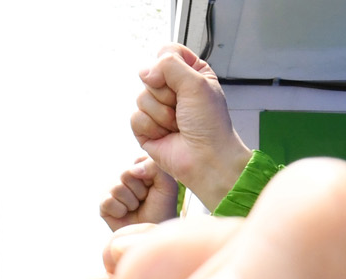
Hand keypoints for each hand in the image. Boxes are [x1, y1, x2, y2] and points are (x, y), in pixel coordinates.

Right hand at [100, 157, 182, 230]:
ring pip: (117, 188)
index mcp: (140, 170)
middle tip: (144, 200)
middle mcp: (125, 178)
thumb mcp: (167, 185)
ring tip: (136, 209)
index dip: (148, 178)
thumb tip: (132, 168)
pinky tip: (125, 215)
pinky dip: (120, 211)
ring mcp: (113, 191)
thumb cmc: (162, 209)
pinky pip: (108, 201)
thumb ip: (155, 167)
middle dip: (139, 191)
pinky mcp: (105, 205)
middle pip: (126, 174)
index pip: (137, 162)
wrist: (153, 231)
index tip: (154, 188)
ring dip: (131, 202)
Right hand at [132, 44, 251, 209]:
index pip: (167, 52)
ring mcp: (158, 109)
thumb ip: (169, 64)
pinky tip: (167, 136)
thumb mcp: (196, 82)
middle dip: (166, 95)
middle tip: (182, 109)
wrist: (207, 159)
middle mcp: (172, 90)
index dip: (168, 64)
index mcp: (189, 74)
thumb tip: (145, 72)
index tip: (183, 80)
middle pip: (150, 76)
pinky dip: (152, 128)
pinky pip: (135, 118)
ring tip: (177, 125)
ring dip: (161, 114)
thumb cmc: (210, 124)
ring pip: (141, 97)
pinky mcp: (146, 129)